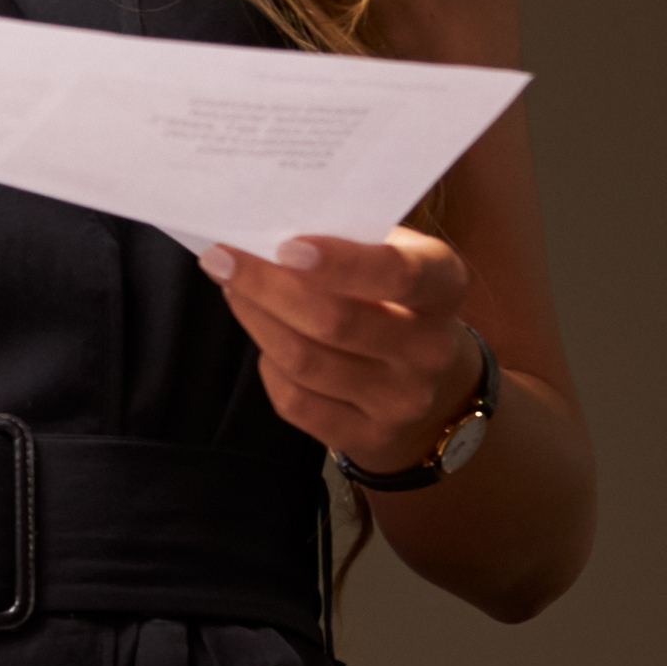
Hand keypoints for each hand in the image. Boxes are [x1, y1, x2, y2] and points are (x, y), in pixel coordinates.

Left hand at [201, 229, 479, 471]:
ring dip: (257, 320)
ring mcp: (403, 399)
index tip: (284, 246)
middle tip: (223, 259)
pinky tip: (264, 340)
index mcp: (443, 286)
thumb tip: (267, 228)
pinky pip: (297, 403)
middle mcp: (431, 347)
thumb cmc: (394, 298)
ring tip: (233, 289)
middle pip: (336, 320)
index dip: (340, 262)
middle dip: (267, 286)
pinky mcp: (371, 437)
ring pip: (307, 361)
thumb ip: (350, 239)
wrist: (430, 381)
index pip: (397, 274)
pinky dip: (269, 366)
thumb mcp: (395, 256)